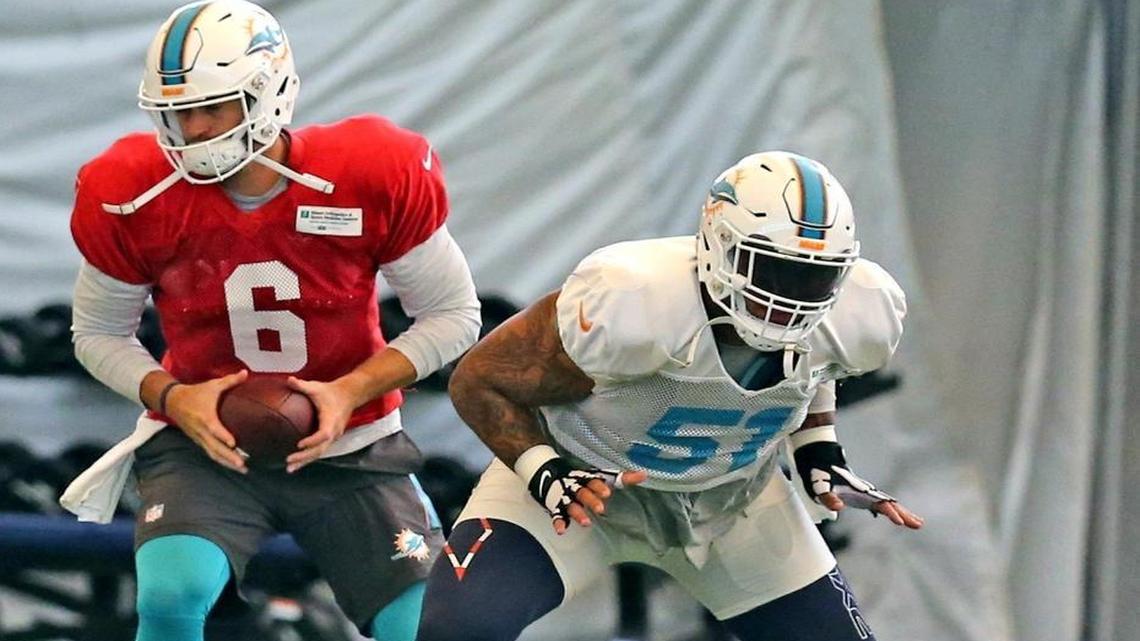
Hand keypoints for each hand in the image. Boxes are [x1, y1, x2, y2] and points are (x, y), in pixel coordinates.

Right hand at [165, 369, 248, 472]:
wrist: (172, 401)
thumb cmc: (195, 393)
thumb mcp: (212, 385)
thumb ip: (230, 381)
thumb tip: (246, 373)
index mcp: (205, 417)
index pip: (214, 429)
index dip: (223, 437)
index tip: (234, 444)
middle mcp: (201, 430)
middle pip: (215, 447)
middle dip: (229, 457)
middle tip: (243, 465)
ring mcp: (199, 438)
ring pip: (213, 454)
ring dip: (227, 463)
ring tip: (242, 469)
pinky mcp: (198, 441)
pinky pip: (210, 453)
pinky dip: (221, 461)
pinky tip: (232, 466)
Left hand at [283, 375, 354, 472]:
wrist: (349, 395)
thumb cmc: (332, 392)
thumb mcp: (316, 387)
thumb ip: (302, 385)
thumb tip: (288, 380)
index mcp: (331, 421)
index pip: (323, 434)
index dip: (312, 441)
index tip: (299, 444)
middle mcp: (333, 432)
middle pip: (320, 450)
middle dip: (305, 457)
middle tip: (289, 462)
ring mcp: (333, 437)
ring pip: (319, 453)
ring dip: (305, 461)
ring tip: (290, 469)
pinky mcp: (330, 438)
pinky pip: (319, 450)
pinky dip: (309, 457)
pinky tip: (297, 463)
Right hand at [517, 447, 646, 534]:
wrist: (549, 474)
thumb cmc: (583, 480)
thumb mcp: (601, 477)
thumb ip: (622, 478)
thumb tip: (645, 475)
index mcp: (587, 479)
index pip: (594, 480)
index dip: (600, 486)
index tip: (607, 493)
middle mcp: (576, 487)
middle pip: (583, 492)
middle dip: (591, 499)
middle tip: (601, 508)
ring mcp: (565, 498)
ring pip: (571, 504)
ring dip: (578, 513)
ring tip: (586, 523)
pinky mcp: (556, 507)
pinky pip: (556, 515)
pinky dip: (558, 522)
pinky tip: (561, 530)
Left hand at [794, 440, 923, 529]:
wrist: (819, 460)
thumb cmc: (820, 475)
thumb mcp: (820, 488)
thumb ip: (828, 498)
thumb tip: (838, 507)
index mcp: (859, 491)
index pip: (879, 503)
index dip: (890, 512)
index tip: (900, 522)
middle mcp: (865, 492)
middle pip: (889, 503)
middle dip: (904, 514)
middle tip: (918, 524)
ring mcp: (865, 494)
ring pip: (887, 504)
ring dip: (902, 513)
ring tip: (917, 523)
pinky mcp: (862, 496)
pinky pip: (880, 505)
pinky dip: (891, 511)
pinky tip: (899, 519)